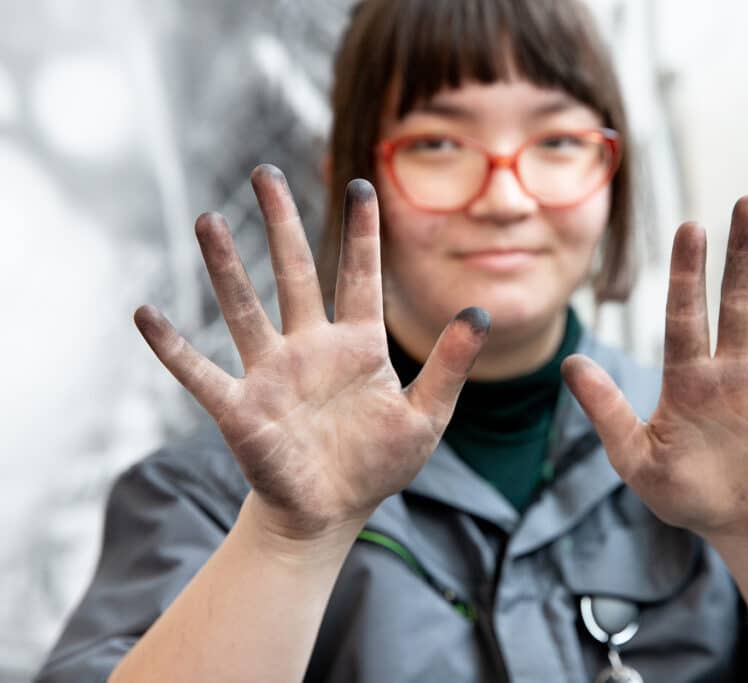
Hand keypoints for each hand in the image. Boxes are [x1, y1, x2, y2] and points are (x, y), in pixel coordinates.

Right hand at [134, 167, 487, 541]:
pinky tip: (146, 313)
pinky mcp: (240, 408)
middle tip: (265, 173)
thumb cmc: (378, 463)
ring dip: (226, 267)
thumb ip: (451, 365)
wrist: (331, 512)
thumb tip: (482, 312)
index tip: (361, 185)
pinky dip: (172, 347)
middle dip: (281, 223)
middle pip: (294, 273)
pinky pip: (199, 373)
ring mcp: (272, 373)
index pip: (361, 276)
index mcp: (358, 344)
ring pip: (245, 308)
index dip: (362, 233)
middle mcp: (311, 346)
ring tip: (208, 219)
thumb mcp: (427, 415)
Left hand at [563, 196, 747, 546]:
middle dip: (746, 255)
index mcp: (689, 380)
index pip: (685, 318)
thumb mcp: (636, 459)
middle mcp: (735, 373)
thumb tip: (568, 361)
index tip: (690, 226)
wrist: (738, 527)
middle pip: (742, 304)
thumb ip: (607, 412)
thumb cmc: (684, 492)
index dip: (688, 275)